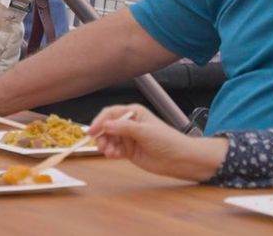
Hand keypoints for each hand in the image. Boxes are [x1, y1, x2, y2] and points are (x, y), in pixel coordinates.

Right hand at [88, 104, 227, 181]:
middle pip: (107, 127)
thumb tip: (105, 125)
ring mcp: (129, 138)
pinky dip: (112, 153)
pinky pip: (114, 150)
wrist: (180, 159)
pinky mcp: (129, 151)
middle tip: (100, 144)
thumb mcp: (144, 131)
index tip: (92, 131)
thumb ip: (124, 128)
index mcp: (133, 113)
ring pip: (109, 140)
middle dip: (102, 136)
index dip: (99, 121)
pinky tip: (114, 156)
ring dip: (106, 145)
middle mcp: (129, 124)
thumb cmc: (168, 140)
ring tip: (109, 152)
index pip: (110, 113)